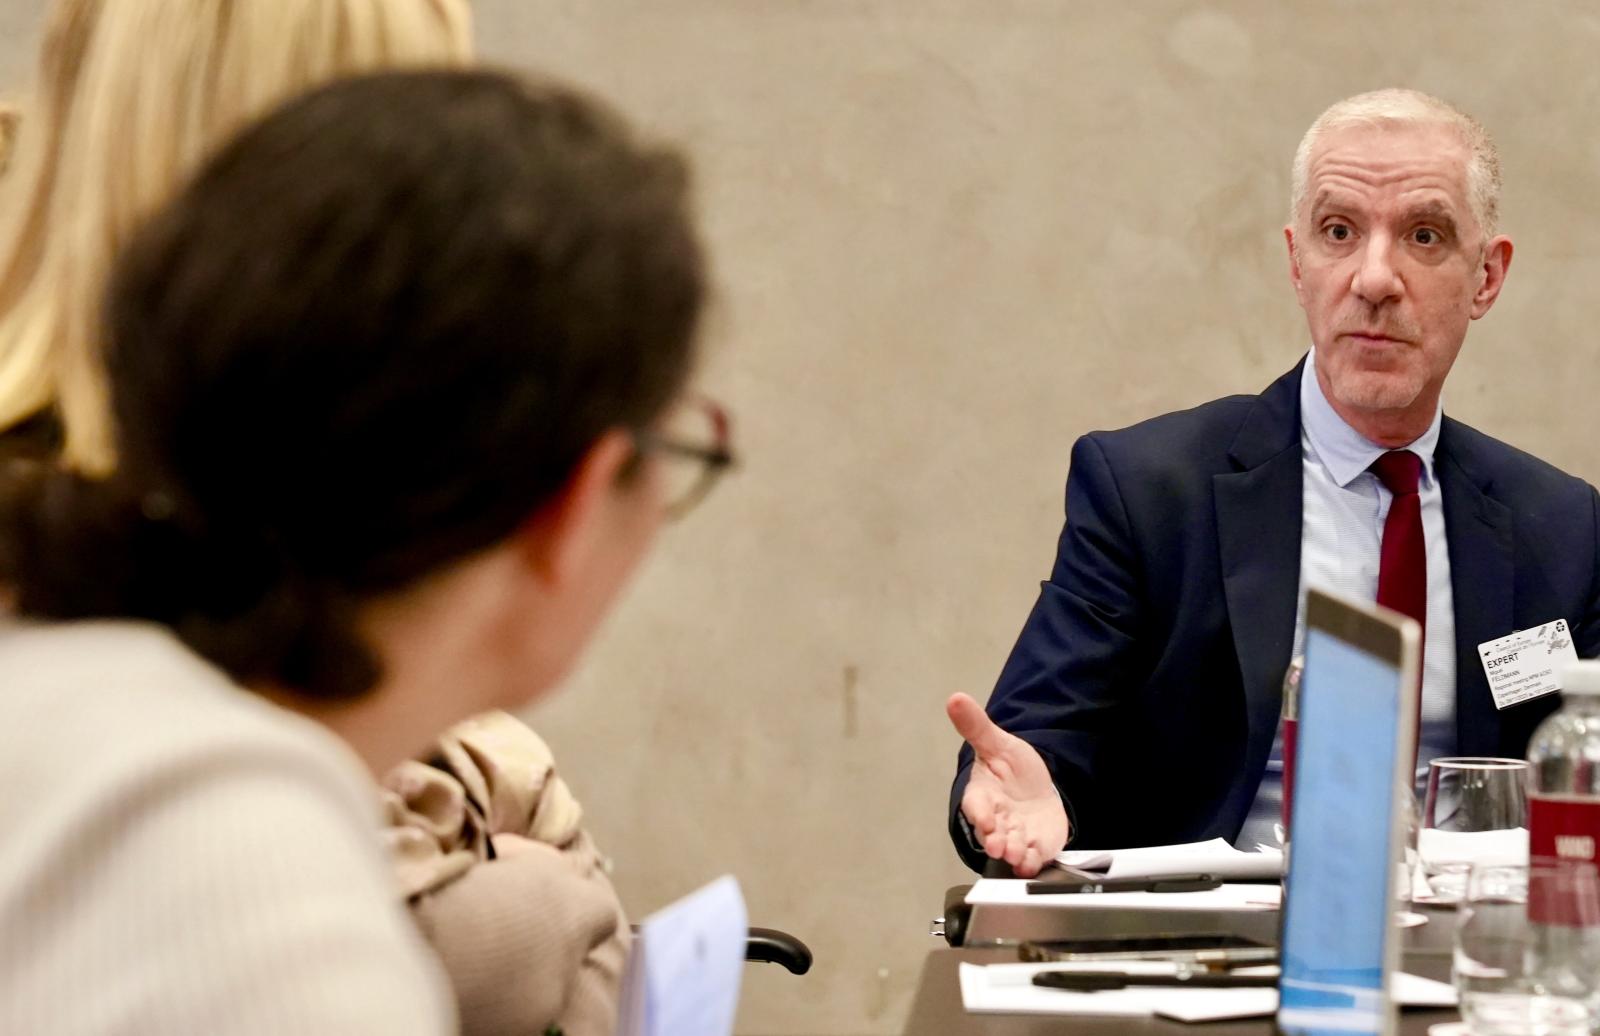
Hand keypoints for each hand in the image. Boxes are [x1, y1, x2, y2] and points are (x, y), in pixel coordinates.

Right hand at [947, 692, 1068, 876]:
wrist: (1038, 789)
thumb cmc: (1012, 770)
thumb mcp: (997, 744)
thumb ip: (977, 727)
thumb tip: (955, 699)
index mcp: (982, 796)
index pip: (976, 806)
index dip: (980, 815)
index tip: (986, 820)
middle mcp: (996, 820)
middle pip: (992, 834)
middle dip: (995, 841)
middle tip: (1000, 846)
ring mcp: (1015, 836)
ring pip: (1011, 849)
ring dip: (1014, 854)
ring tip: (1017, 855)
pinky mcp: (1035, 847)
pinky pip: (1032, 859)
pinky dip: (1032, 863)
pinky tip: (1033, 863)